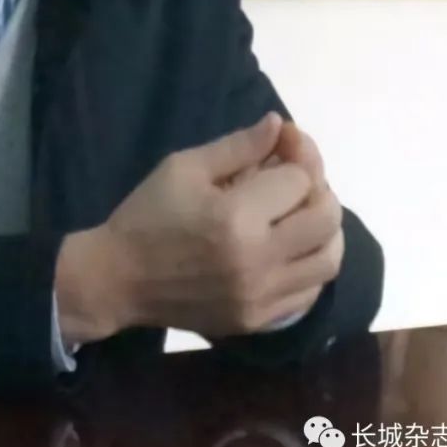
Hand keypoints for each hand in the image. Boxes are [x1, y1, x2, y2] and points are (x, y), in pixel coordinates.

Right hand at [55, 112, 343, 344]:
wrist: (119, 279)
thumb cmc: (148, 215)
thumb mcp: (184, 167)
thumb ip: (237, 146)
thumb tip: (277, 125)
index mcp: (236, 217)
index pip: (299, 180)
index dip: (295, 155)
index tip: (281, 143)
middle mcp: (259, 260)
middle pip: (325, 219)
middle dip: (318, 189)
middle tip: (294, 178)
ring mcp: (262, 296)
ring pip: (328, 260)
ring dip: (325, 230)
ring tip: (302, 213)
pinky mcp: (259, 320)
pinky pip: (310, 293)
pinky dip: (312, 265)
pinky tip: (293, 249)